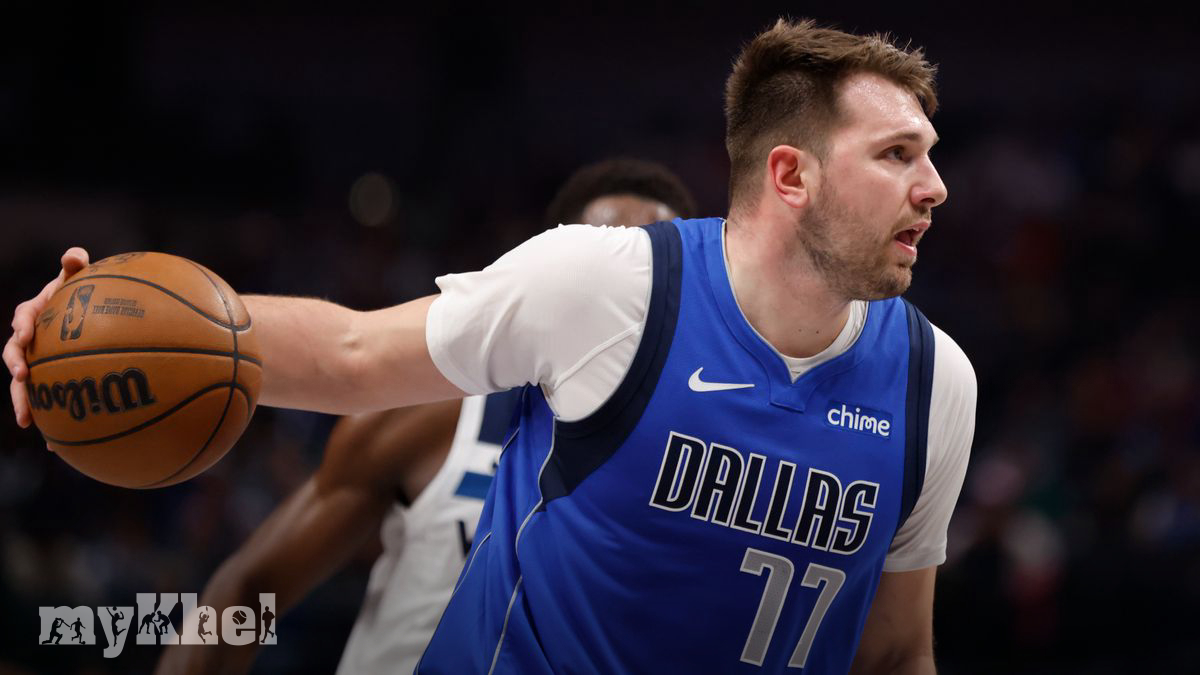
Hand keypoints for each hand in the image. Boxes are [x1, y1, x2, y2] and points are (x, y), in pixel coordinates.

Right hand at [5, 247, 90, 427]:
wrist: (80, 314)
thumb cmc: (76, 294)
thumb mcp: (75, 278)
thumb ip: (74, 266)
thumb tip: (74, 255)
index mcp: (32, 316)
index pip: (22, 320)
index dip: (22, 327)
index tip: (24, 334)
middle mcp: (27, 342)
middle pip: (14, 357)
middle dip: (16, 369)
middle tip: (23, 379)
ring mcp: (35, 363)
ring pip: (24, 385)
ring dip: (24, 402)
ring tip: (27, 421)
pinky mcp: (47, 381)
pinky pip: (46, 401)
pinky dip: (51, 422)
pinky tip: (57, 444)